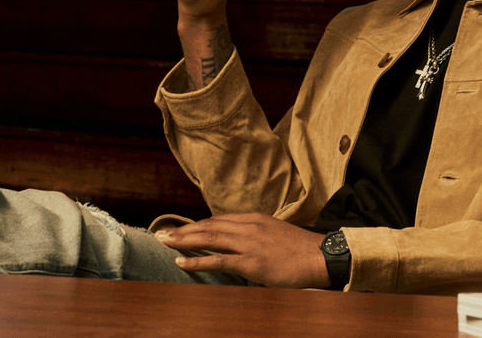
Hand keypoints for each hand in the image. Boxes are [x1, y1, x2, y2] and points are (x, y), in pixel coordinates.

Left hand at [155, 213, 331, 288]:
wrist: (320, 256)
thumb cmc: (300, 249)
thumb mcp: (275, 234)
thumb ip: (256, 236)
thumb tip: (240, 243)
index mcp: (254, 219)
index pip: (217, 220)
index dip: (196, 225)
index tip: (180, 229)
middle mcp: (248, 227)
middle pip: (208, 226)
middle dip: (182, 230)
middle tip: (160, 234)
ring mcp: (249, 244)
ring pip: (209, 238)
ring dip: (183, 241)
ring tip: (164, 243)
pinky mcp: (252, 262)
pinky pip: (218, 260)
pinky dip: (197, 260)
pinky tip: (181, 262)